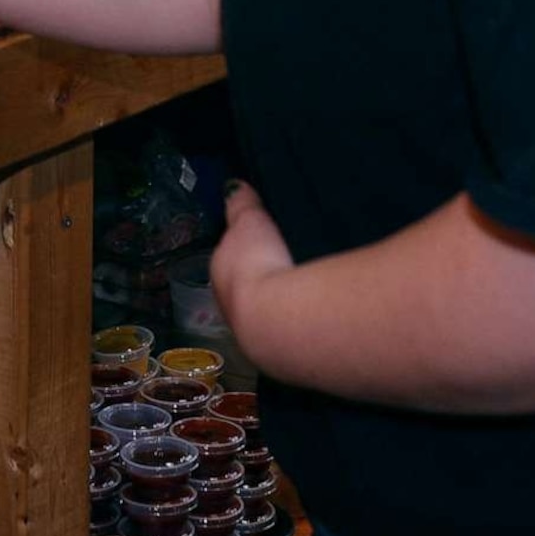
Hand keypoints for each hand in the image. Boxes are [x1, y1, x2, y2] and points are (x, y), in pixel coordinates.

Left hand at [209, 181, 298, 374]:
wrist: (278, 318)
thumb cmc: (258, 264)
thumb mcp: (249, 222)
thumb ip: (241, 205)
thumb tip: (233, 185)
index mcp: (220, 272)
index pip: (229, 258)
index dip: (245, 250)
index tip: (263, 242)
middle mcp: (229, 305)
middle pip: (246, 286)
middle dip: (262, 276)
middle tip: (286, 263)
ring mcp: (252, 332)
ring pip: (267, 309)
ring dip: (280, 300)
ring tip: (304, 285)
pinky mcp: (279, 350)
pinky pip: (289, 325)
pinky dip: (298, 317)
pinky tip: (314, 310)